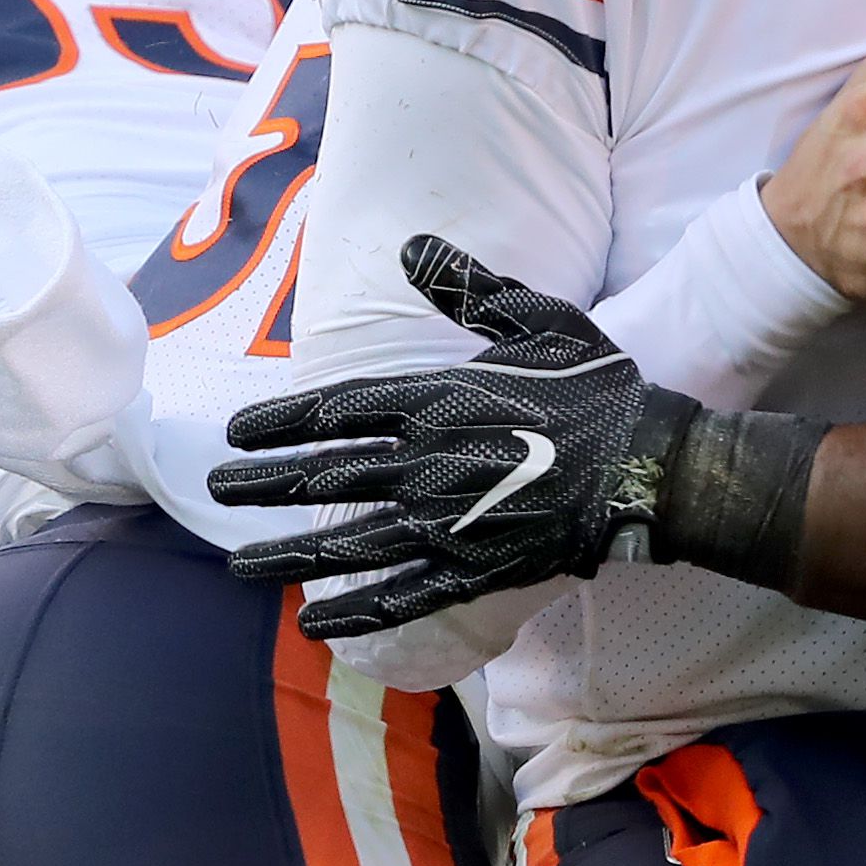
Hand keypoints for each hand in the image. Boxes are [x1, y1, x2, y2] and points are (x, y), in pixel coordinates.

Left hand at [215, 237, 695, 637]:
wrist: (648, 465)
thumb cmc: (597, 387)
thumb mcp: (539, 319)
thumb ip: (470, 287)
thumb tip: (410, 246)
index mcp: (440, 399)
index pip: (337, 410)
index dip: (280, 422)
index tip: (236, 433)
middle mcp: (429, 463)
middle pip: (327, 476)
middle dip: (264, 486)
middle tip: (216, 492)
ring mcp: (447, 524)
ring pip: (348, 542)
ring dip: (288, 554)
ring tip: (240, 566)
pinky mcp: (473, 568)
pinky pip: (399, 595)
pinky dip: (353, 610)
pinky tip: (313, 620)